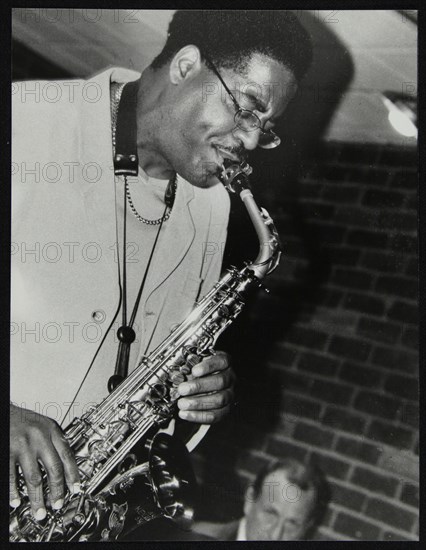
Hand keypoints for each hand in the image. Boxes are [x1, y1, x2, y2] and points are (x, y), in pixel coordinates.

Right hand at [10, 404, 80, 519]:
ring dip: (37, 498)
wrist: (3, 412)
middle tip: (57, 504)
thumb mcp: (43, 425)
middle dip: (57, 491)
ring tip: (39, 510)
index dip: (73, 474)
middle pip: (54, 468)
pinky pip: (12, 477)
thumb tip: (65, 464)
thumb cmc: (22, 420)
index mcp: (51, 430)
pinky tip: (16, 500)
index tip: (75, 488)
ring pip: (34, 478)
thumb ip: (53, 441)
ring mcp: (23, 445)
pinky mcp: (7, 452)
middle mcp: (39, 437)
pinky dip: (14, 491)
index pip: (67, 454)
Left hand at [176, 350, 234, 423]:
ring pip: (219, 400)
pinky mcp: (226, 409)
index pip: (221, 362)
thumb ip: (191, 367)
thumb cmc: (203, 371)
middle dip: (199, 386)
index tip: (194, 371)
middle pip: (220, 382)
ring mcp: (230, 394)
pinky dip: (199, 416)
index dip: (208, 366)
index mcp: (225, 363)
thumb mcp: (198, 363)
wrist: (211, 384)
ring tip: (182, 404)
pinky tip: (185, 414)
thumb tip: (177, 375)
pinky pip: (216, 415)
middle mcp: (230, 378)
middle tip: (182, 389)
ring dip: (198, 403)